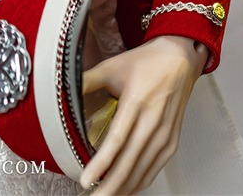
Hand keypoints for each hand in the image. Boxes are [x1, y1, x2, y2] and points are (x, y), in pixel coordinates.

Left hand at [80, 35, 206, 194]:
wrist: (179, 59)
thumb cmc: (146, 63)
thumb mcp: (112, 66)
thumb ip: (87, 80)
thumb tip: (63, 90)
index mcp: (136, 102)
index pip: (116, 140)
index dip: (101, 163)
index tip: (86, 180)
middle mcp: (153, 122)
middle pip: (129, 163)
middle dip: (109, 187)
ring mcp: (164, 135)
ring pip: (142, 171)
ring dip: (122, 188)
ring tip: (103, 195)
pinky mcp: (171, 142)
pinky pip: (153, 169)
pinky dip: (138, 183)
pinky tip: (125, 188)